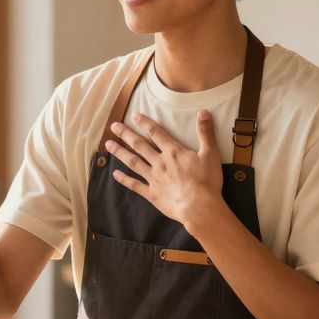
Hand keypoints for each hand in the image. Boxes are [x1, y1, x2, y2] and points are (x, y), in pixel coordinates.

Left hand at [105, 110, 226, 230]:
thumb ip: (205, 132)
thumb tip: (203, 111)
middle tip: (113, 126)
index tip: (134, 115)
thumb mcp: (210, 154)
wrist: (199, 207)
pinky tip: (114, 174)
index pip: (156, 133)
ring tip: (108, 144)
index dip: (145, 123)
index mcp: (173, 152)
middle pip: (139, 145)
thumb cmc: (206, 181)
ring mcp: (153, 178)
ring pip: (133, 162)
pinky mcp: (152, 194)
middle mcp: (159, 162)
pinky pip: (135, 185)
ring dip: (120, 152)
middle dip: (126, 134)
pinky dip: (124, 180)